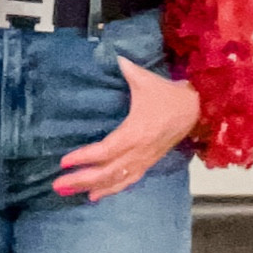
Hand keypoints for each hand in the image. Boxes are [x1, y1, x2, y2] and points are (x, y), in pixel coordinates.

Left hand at [54, 60, 200, 201]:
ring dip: (92, 188)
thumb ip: (128, 70)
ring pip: (115, 180)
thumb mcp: (146, 80)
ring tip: (69, 192)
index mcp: (136, 132)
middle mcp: (138, 151)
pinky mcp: (148, 163)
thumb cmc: (167, 96)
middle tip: (57, 185)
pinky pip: (128, 181)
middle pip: (106, 172)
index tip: (64, 161)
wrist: (195, 110)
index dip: (84, 158)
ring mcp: (144, 160)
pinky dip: (111, 190)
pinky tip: (95, 196)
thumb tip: (115, 57)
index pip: (105, 151)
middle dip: (81, 180)